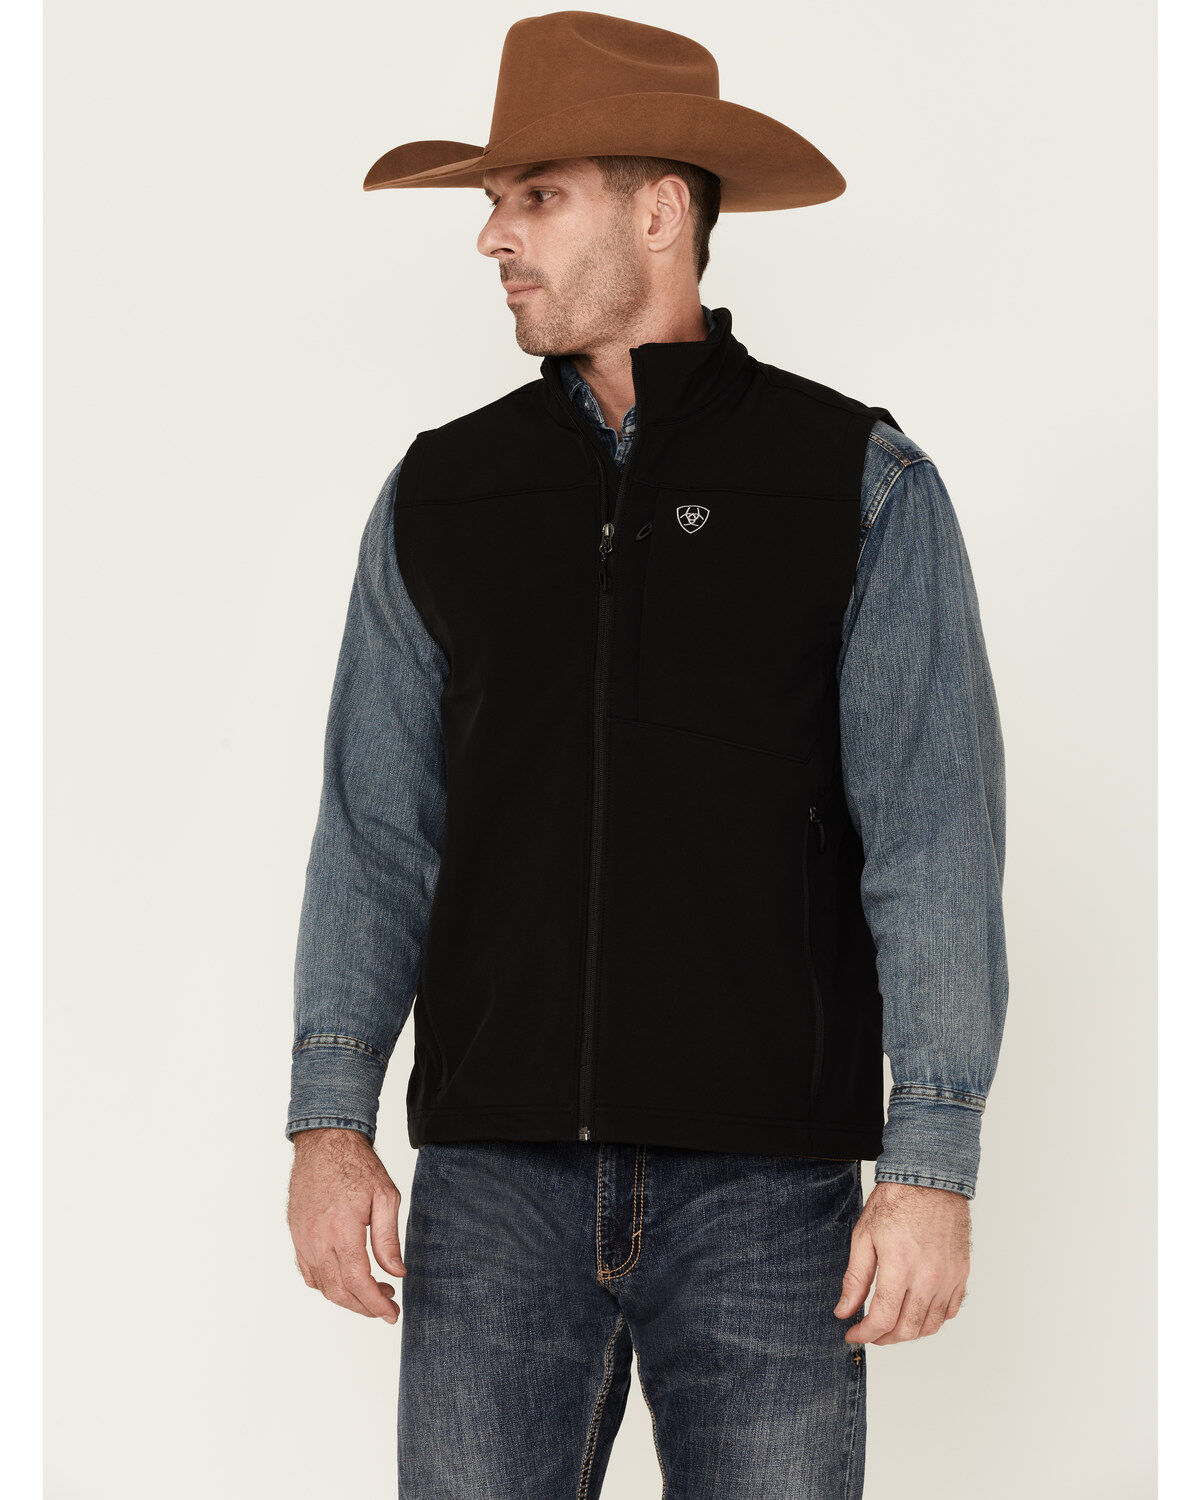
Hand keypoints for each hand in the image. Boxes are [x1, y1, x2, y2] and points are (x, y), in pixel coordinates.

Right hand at [287, 1127, 405, 1321]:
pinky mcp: (296, 1235)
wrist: (325, 1142)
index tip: (392, 1314)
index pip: (358, 1282)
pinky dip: (326, 1285)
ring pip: (322, 1286)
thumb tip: (396, 1272)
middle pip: (339, 1291)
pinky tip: (344, 1280)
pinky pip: (308, 1272)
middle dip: (364, 1306)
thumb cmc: (356, 1164)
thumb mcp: (385, 1197)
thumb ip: (388, 1239)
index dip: (376, 1304)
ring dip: (347, 1298)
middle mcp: (317, 1239)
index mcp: (342, 1230)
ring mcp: (302, 1239)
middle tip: (386, 1304)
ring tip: (371, 1292)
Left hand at [834, 1181, 969, 1344]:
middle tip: (869, 1332)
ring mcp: (949, 1278)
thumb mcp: (864, 1236)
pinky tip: (916, 1312)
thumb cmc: (896, 1201)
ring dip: (908, 1333)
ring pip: (930, 1325)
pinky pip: (950, 1311)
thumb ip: (855, 1278)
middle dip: (883, 1338)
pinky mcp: (961, 1273)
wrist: (930, 1178)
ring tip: (890, 1326)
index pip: (882, 1319)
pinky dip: (932, 1320)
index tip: (852, 1333)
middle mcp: (928, 1278)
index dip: (864, 1334)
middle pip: (907, 1329)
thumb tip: (844, 1310)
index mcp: (900, 1267)